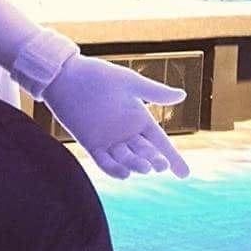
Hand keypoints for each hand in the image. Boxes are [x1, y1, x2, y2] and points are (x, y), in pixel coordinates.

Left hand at [41, 54, 189, 180]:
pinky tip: (125, 174)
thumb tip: (183, 95)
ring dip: (136, 165)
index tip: (184, 174)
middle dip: (154, 160)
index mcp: (139, 118)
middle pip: (145, 153)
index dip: (173, 157)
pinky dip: (114, 169)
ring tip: (144, 168)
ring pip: (127, 159)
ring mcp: (109, 139)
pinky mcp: (90, 144)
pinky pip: (105, 162)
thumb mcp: (130, 83)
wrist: (66, 76)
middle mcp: (126, 132)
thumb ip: (155, 93)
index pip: (160, 142)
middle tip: (160, 165)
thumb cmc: (99, 76)